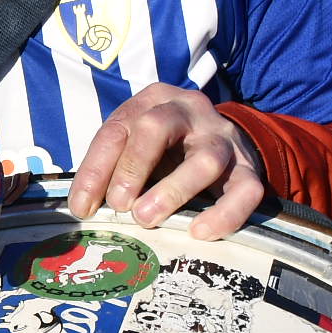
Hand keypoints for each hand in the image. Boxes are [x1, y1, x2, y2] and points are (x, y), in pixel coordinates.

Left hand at [65, 83, 265, 237]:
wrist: (224, 137)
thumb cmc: (166, 147)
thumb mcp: (134, 143)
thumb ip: (111, 169)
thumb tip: (83, 209)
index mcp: (153, 101)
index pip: (117, 130)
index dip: (95, 170)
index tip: (82, 207)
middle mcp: (189, 111)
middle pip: (157, 128)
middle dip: (133, 168)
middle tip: (119, 205)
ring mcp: (222, 138)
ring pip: (205, 159)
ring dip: (173, 191)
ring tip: (147, 218)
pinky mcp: (249, 168)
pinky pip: (245, 191)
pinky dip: (223, 214)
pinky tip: (199, 232)